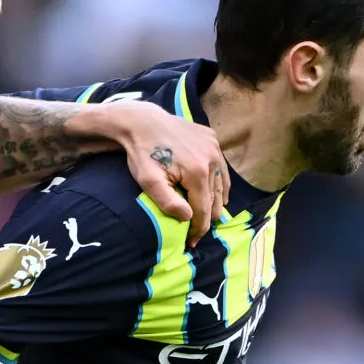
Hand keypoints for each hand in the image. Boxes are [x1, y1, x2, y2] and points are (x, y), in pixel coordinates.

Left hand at [97, 103, 228, 244]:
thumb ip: (168, 202)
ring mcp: (214, 147)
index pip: (204, 210)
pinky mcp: (212, 138)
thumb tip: (189, 218)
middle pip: (215, 199)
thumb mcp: (149, 181)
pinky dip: (218, 182)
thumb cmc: (142, 153)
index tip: (192, 241)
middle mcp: (212, 159)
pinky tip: (216, 193)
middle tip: (197, 232)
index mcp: (198, 172)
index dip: (198, 229)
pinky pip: (221, 167)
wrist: (142, 122)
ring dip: (215, 201)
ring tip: (208, 217)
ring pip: (221, 183)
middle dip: (207, 218)